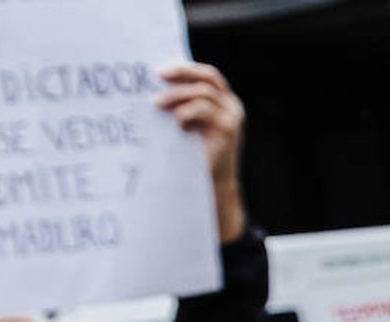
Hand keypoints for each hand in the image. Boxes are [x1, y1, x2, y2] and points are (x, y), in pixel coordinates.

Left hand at [156, 63, 246, 242]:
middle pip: (208, 78)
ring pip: (203, 92)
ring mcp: (232, 117)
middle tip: (157, 77)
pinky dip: (185, 113)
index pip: (208, 75)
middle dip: (181, 73)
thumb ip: (184, 104)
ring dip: (176, 95)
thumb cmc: (194, 154)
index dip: (185, 69)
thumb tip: (157, 83)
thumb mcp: (189, 124)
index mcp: (225, 102)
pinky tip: (177, 124)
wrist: (211, 185)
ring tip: (157, 104)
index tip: (160, 71)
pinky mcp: (227, 129)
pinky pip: (203, 109)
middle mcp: (233, 106)